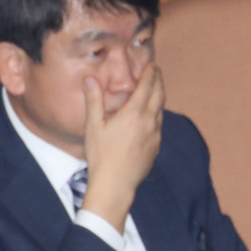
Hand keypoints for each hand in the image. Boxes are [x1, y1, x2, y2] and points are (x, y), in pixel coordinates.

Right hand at [76, 62, 163, 233]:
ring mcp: (155, 135)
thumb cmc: (101, 155)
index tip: (152, 65)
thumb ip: (94, 100)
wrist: (115, 184)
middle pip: (159, 95)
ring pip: (161, 110)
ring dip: (159, 98)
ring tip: (154, 92)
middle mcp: (149, 121)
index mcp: (134, 113)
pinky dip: (156, 115)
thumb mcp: (94, 126)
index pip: (147, 86)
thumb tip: (90, 79)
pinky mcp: (156, 147)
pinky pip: (158, 126)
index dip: (150, 73)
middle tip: (157, 73)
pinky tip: (149, 119)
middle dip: (159, 81)